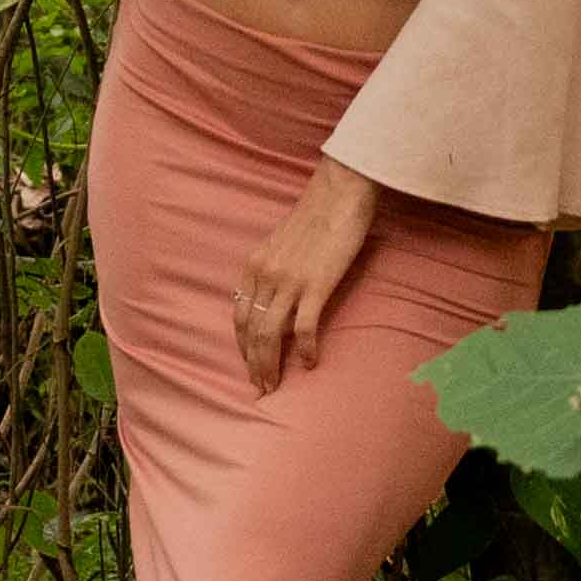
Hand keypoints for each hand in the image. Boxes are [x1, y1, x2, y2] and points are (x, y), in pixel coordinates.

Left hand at [235, 159, 377, 388]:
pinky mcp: (316, 284)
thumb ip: (272, 269)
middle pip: (251, 330)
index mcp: (255, 265)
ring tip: (275, 385)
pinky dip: (304, 348)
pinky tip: (310, 363)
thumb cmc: (316, 216)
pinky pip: (304, 326)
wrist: (340, 192)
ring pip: (270, 334)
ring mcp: (290, 281)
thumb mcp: (281, 243)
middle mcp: (266, 275)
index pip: (240, 315)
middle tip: (261, 387)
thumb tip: (273, 299)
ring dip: (270, 364)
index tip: (249, 365)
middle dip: (253, 363)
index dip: (242, 345)